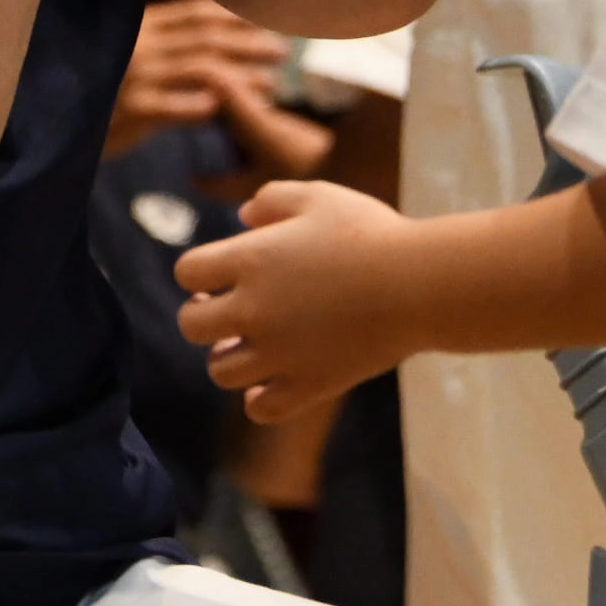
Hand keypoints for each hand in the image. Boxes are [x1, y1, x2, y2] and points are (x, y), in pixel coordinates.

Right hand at [108, 0, 328, 171]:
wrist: (55, 120)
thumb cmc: (98, 91)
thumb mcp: (129, 57)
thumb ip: (164, 44)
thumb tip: (215, 41)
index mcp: (141, 25)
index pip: (197, 12)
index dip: (236, 16)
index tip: (269, 21)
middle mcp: (139, 44)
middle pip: (206, 37)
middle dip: (250, 43)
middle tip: (283, 53)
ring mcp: (133, 76)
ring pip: (200, 69)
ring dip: (241, 77)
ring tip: (271, 87)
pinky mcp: (128, 110)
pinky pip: (173, 106)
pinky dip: (202, 106)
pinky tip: (227, 112)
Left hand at [175, 177, 417, 421]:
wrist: (418, 284)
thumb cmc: (370, 233)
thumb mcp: (317, 197)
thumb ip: (272, 200)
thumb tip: (244, 217)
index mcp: (249, 260)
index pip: (187, 273)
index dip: (200, 271)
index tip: (221, 272)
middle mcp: (253, 310)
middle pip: (191, 325)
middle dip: (203, 316)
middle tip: (228, 309)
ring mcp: (280, 353)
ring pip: (220, 370)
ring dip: (228, 357)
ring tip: (251, 343)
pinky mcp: (310, 385)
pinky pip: (261, 408)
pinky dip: (258, 398)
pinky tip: (272, 380)